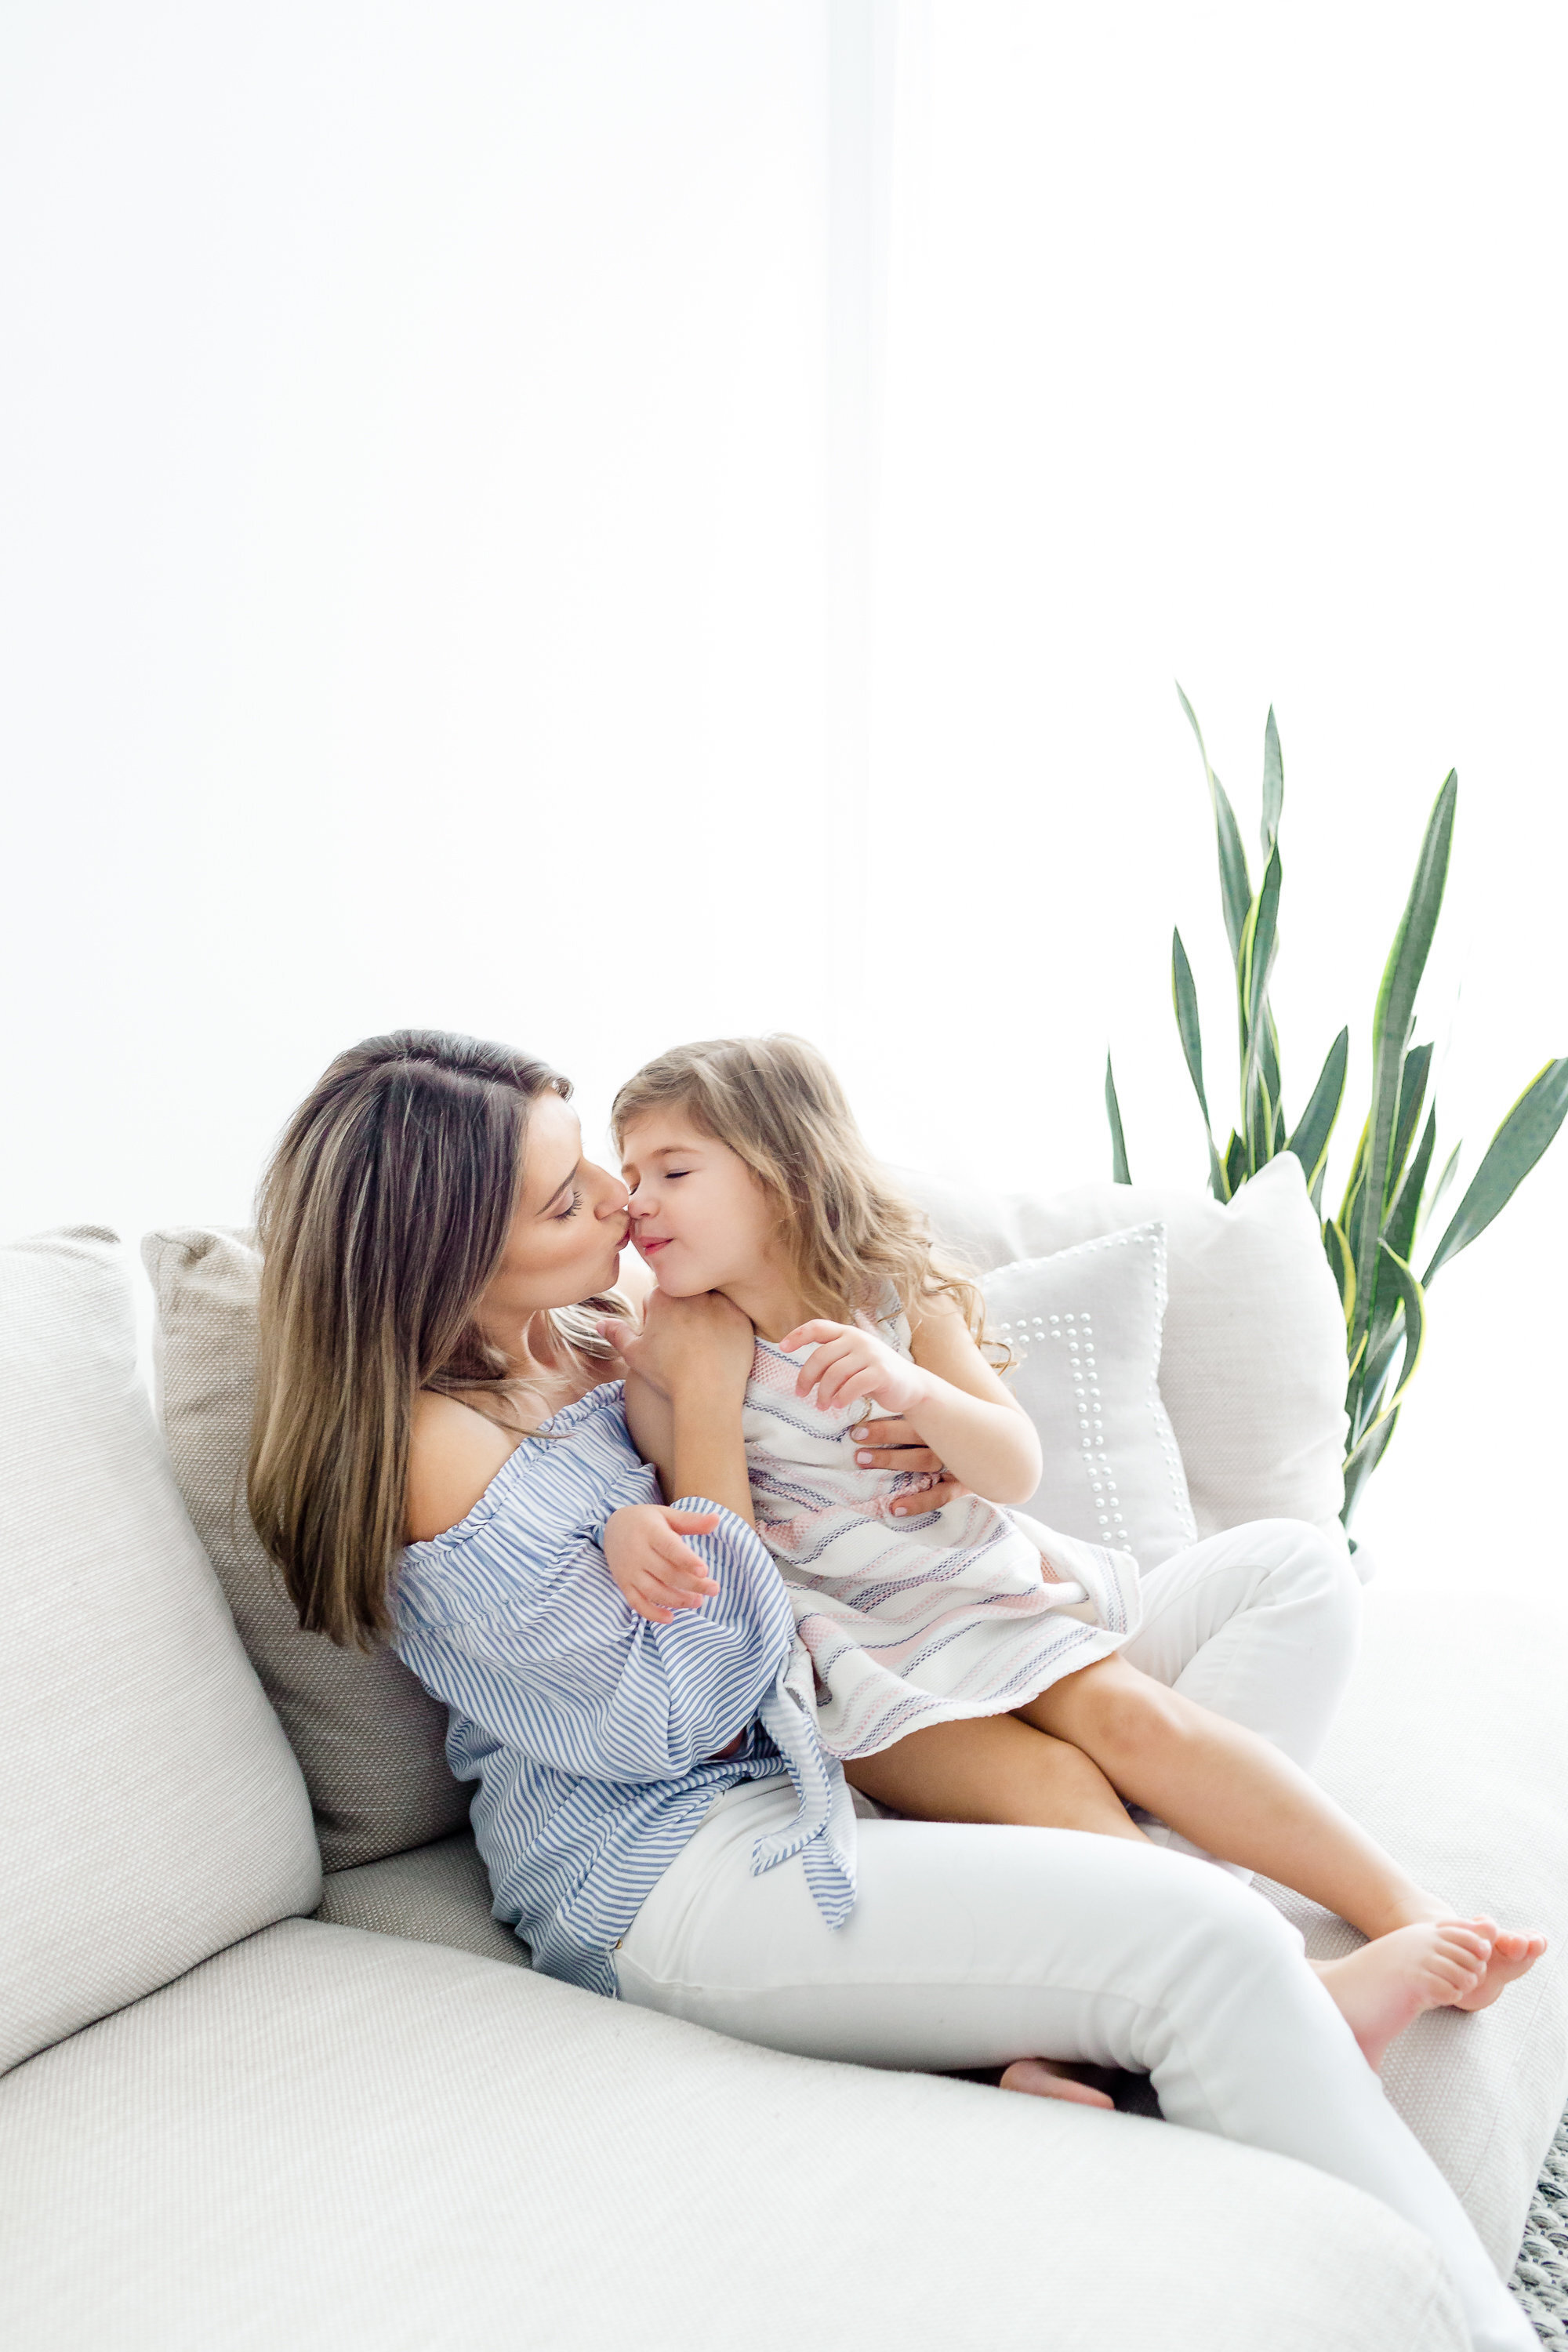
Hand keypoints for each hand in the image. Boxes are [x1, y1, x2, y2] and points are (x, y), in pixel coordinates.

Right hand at [598, 1287, 753, 1400]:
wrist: (706, 1392)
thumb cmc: (667, 1374)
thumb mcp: (634, 1354)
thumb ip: (617, 1334)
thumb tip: (599, 1324)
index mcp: (664, 1295)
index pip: (658, 1297)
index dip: (658, 1319)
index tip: (663, 1338)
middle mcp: (693, 1291)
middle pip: (685, 1296)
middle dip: (682, 1313)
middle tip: (684, 1341)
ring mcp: (721, 1302)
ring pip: (709, 1303)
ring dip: (706, 1316)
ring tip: (703, 1345)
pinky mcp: (742, 1316)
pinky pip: (733, 1315)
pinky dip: (728, 1328)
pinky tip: (721, 1348)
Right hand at [602, 1503, 721, 1625]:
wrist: (612, 1527)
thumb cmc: (646, 1521)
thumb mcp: (666, 1515)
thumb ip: (691, 1521)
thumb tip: (717, 1519)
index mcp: (650, 1532)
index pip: (670, 1548)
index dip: (687, 1560)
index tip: (705, 1571)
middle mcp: (637, 1552)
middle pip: (667, 1573)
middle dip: (692, 1584)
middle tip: (714, 1589)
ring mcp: (629, 1570)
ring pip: (653, 1590)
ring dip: (677, 1600)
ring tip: (698, 1601)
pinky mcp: (624, 1584)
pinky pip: (636, 1603)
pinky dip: (652, 1613)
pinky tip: (670, 1618)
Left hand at [779, 1320, 929, 1417]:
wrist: (911, 1386)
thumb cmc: (875, 1375)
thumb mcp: (853, 1361)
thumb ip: (833, 1360)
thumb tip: (806, 1375)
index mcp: (848, 1334)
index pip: (818, 1327)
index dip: (797, 1335)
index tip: (782, 1348)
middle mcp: (858, 1339)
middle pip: (821, 1356)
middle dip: (807, 1378)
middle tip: (802, 1394)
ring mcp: (871, 1354)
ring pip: (834, 1373)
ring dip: (824, 1393)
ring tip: (822, 1406)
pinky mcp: (882, 1372)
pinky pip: (853, 1386)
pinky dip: (842, 1398)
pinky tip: (839, 1406)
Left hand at [848, 1413, 970, 1513]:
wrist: (1010, 1455)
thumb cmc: (968, 1437)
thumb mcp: (950, 1421)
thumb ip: (924, 1415)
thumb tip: (883, 1405)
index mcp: (945, 1422)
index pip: (914, 1418)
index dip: (885, 1423)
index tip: (857, 1428)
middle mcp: (950, 1441)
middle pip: (915, 1435)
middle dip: (884, 1435)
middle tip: (855, 1438)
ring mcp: (958, 1464)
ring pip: (922, 1461)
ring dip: (893, 1460)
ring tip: (863, 1461)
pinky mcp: (965, 1486)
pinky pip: (941, 1495)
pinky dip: (918, 1502)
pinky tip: (895, 1508)